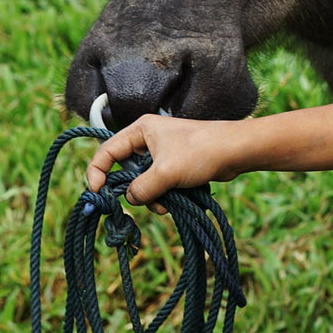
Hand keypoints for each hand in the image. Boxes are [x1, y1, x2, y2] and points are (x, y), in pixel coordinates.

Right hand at [86, 114, 240, 207]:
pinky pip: (158, 186)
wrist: (235, 151)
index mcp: (141, 130)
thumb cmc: (201, 152)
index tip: (98, 194)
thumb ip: (140, 189)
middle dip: (132, 190)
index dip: (97, 172)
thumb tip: (130, 199)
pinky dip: (162, 197)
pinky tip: (174, 202)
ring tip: (166, 202)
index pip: (106, 151)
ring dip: (151, 197)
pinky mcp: (175, 167)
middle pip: (124, 171)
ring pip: (142, 183)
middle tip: (139, 201)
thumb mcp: (164, 172)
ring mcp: (162, 154)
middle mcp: (148, 140)